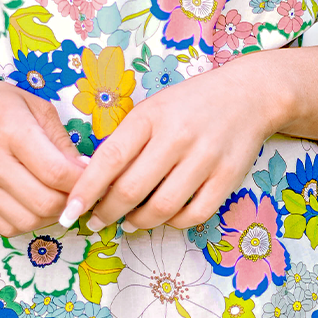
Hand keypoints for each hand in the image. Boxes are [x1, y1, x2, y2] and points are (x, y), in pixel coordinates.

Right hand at [0, 70, 86, 237]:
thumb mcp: (34, 106)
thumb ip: (61, 140)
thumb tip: (85, 171)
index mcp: (12, 130)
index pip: (56, 171)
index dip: (82, 181)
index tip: (94, 176)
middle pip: (44, 202)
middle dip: (71, 201)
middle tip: (79, 190)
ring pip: (28, 220)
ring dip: (52, 216)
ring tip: (58, 197)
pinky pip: (7, 227)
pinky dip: (29, 222)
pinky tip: (34, 204)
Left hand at [60, 55, 283, 232]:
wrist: (247, 95)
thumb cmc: (189, 105)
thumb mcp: (151, 110)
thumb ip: (125, 141)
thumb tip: (93, 182)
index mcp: (151, 116)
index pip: (110, 159)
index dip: (86, 190)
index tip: (69, 211)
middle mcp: (177, 136)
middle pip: (132, 189)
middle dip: (107, 212)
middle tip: (97, 220)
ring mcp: (205, 158)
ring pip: (162, 207)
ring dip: (138, 221)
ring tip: (129, 220)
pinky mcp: (228, 177)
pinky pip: (194, 215)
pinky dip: (173, 222)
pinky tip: (164, 217)